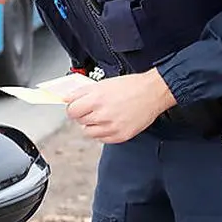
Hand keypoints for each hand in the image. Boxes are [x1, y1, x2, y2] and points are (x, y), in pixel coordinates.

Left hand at [63, 69, 177, 143]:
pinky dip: (103, 132)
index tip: (76, 106)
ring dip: (92, 125)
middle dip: (83, 114)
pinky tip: (110, 122)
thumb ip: (82, 92)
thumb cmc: (131, 86)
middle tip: (92, 108)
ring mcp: (111, 127)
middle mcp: (102, 115)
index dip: (73, 107)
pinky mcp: (119, 136)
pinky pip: (101, 139)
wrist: (153, 93)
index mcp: (96, 99)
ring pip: (88, 132)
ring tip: (102, 116)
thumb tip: (68, 98)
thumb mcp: (103, 83)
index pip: (71, 111)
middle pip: (79, 121)